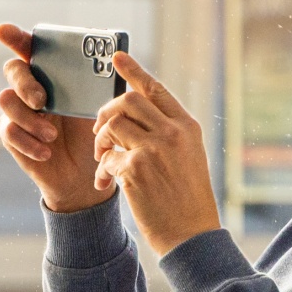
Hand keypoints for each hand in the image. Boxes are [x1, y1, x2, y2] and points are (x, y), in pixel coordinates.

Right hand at [0, 23, 110, 213]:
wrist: (85, 172)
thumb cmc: (95, 131)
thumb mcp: (104, 106)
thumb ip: (106, 82)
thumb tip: (119, 57)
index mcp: (51, 72)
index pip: (30, 47)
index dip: (15, 36)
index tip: (3, 31)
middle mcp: (30, 86)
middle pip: (13, 69)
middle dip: (25, 83)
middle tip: (42, 100)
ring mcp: (18, 110)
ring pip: (6, 101)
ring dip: (30, 119)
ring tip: (52, 135)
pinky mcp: (12, 135)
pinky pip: (9, 132)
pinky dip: (29, 143)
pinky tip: (46, 151)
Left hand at [92, 52, 220, 255]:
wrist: (191, 234)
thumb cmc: (188, 199)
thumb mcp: (189, 157)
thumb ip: (168, 133)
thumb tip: (136, 115)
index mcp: (187, 126)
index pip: (156, 89)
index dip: (135, 70)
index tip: (117, 57)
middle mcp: (172, 133)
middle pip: (127, 101)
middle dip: (107, 112)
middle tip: (101, 131)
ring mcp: (154, 150)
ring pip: (112, 125)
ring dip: (100, 140)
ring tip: (103, 158)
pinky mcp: (135, 170)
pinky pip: (106, 157)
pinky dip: (101, 170)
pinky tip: (107, 184)